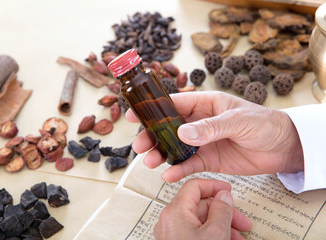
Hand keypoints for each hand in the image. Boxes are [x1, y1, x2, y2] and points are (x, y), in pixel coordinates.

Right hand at [126, 91, 303, 181]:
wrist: (283, 147)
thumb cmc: (264, 124)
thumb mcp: (238, 120)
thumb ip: (210, 127)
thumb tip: (182, 133)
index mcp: (205, 104)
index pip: (174, 104)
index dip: (153, 109)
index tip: (135, 116)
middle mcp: (200, 122)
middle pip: (169, 128)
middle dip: (153, 136)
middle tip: (140, 146)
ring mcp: (202, 142)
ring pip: (175, 147)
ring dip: (161, 155)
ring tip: (151, 163)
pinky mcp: (208, 159)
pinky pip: (189, 164)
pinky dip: (178, 170)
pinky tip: (169, 175)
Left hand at [154, 178, 251, 239]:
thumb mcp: (216, 233)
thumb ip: (221, 210)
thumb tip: (223, 196)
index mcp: (176, 211)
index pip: (194, 187)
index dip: (214, 186)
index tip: (229, 190)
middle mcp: (170, 220)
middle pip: (200, 206)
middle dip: (224, 213)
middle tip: (242, 223)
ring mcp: (172, 233)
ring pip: (200, 221)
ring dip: (221, 227)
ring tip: (238, 239)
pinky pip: (195, 233)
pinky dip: (211, 235)